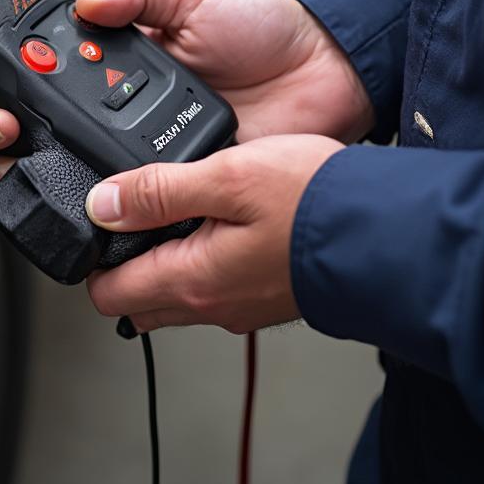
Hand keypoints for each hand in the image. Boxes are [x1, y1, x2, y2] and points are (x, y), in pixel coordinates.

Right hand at [0, 0, 371, 186]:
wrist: (326, 74)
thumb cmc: (262, 33)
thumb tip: (87, 4)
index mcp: (107, 65)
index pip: (25, 72)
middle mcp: (108, 113)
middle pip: (22, 130)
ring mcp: (132, 156)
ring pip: (54, 175)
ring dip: (18, 170)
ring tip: (12, 153)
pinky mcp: (166, 192)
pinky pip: (116, 211)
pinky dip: (83, 214)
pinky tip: (64, 203)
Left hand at [84, 134, 343, 332]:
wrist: (394, 231)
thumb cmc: (315, 203)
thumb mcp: (225, 178)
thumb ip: (157, 192)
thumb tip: (102, 205)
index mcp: (191, 280)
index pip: (108, 296)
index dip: (90, 262)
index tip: (90, 229)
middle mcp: (211, 305)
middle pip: (138, 301)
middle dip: (121, 266)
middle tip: (124, 219)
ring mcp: (240, 305)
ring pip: (176, 294)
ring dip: (161, 261)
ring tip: (168, 212)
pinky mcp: (266, 295)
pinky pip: (213, 287)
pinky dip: (199, 261)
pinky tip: (214, 221)